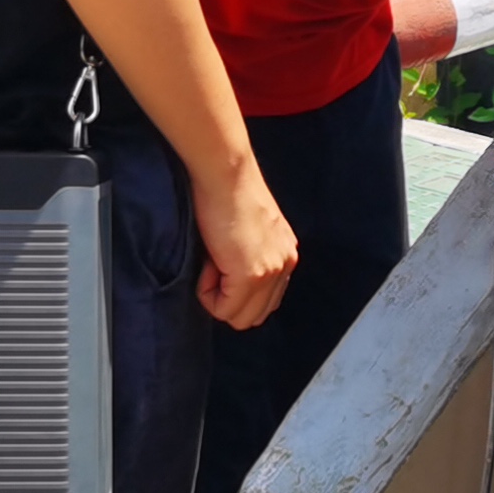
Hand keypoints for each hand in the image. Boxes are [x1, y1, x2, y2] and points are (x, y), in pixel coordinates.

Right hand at [193, 158, 297, 330]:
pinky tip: (208, 264)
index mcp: (286, 254)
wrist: (225, 173)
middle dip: (228, 301)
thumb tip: (229, 281)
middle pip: (256, 316)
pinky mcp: (251, 275)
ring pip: (241, 319)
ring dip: (219, 299)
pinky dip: (207, 293)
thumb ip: (251, 255)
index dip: (236, 290)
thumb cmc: (228, 190)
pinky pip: (224, 309)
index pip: (265, 301)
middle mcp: (286, 265)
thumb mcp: (251, 229)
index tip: (220, 263)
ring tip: (211, 264)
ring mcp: (271, 272)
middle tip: (213, 267)